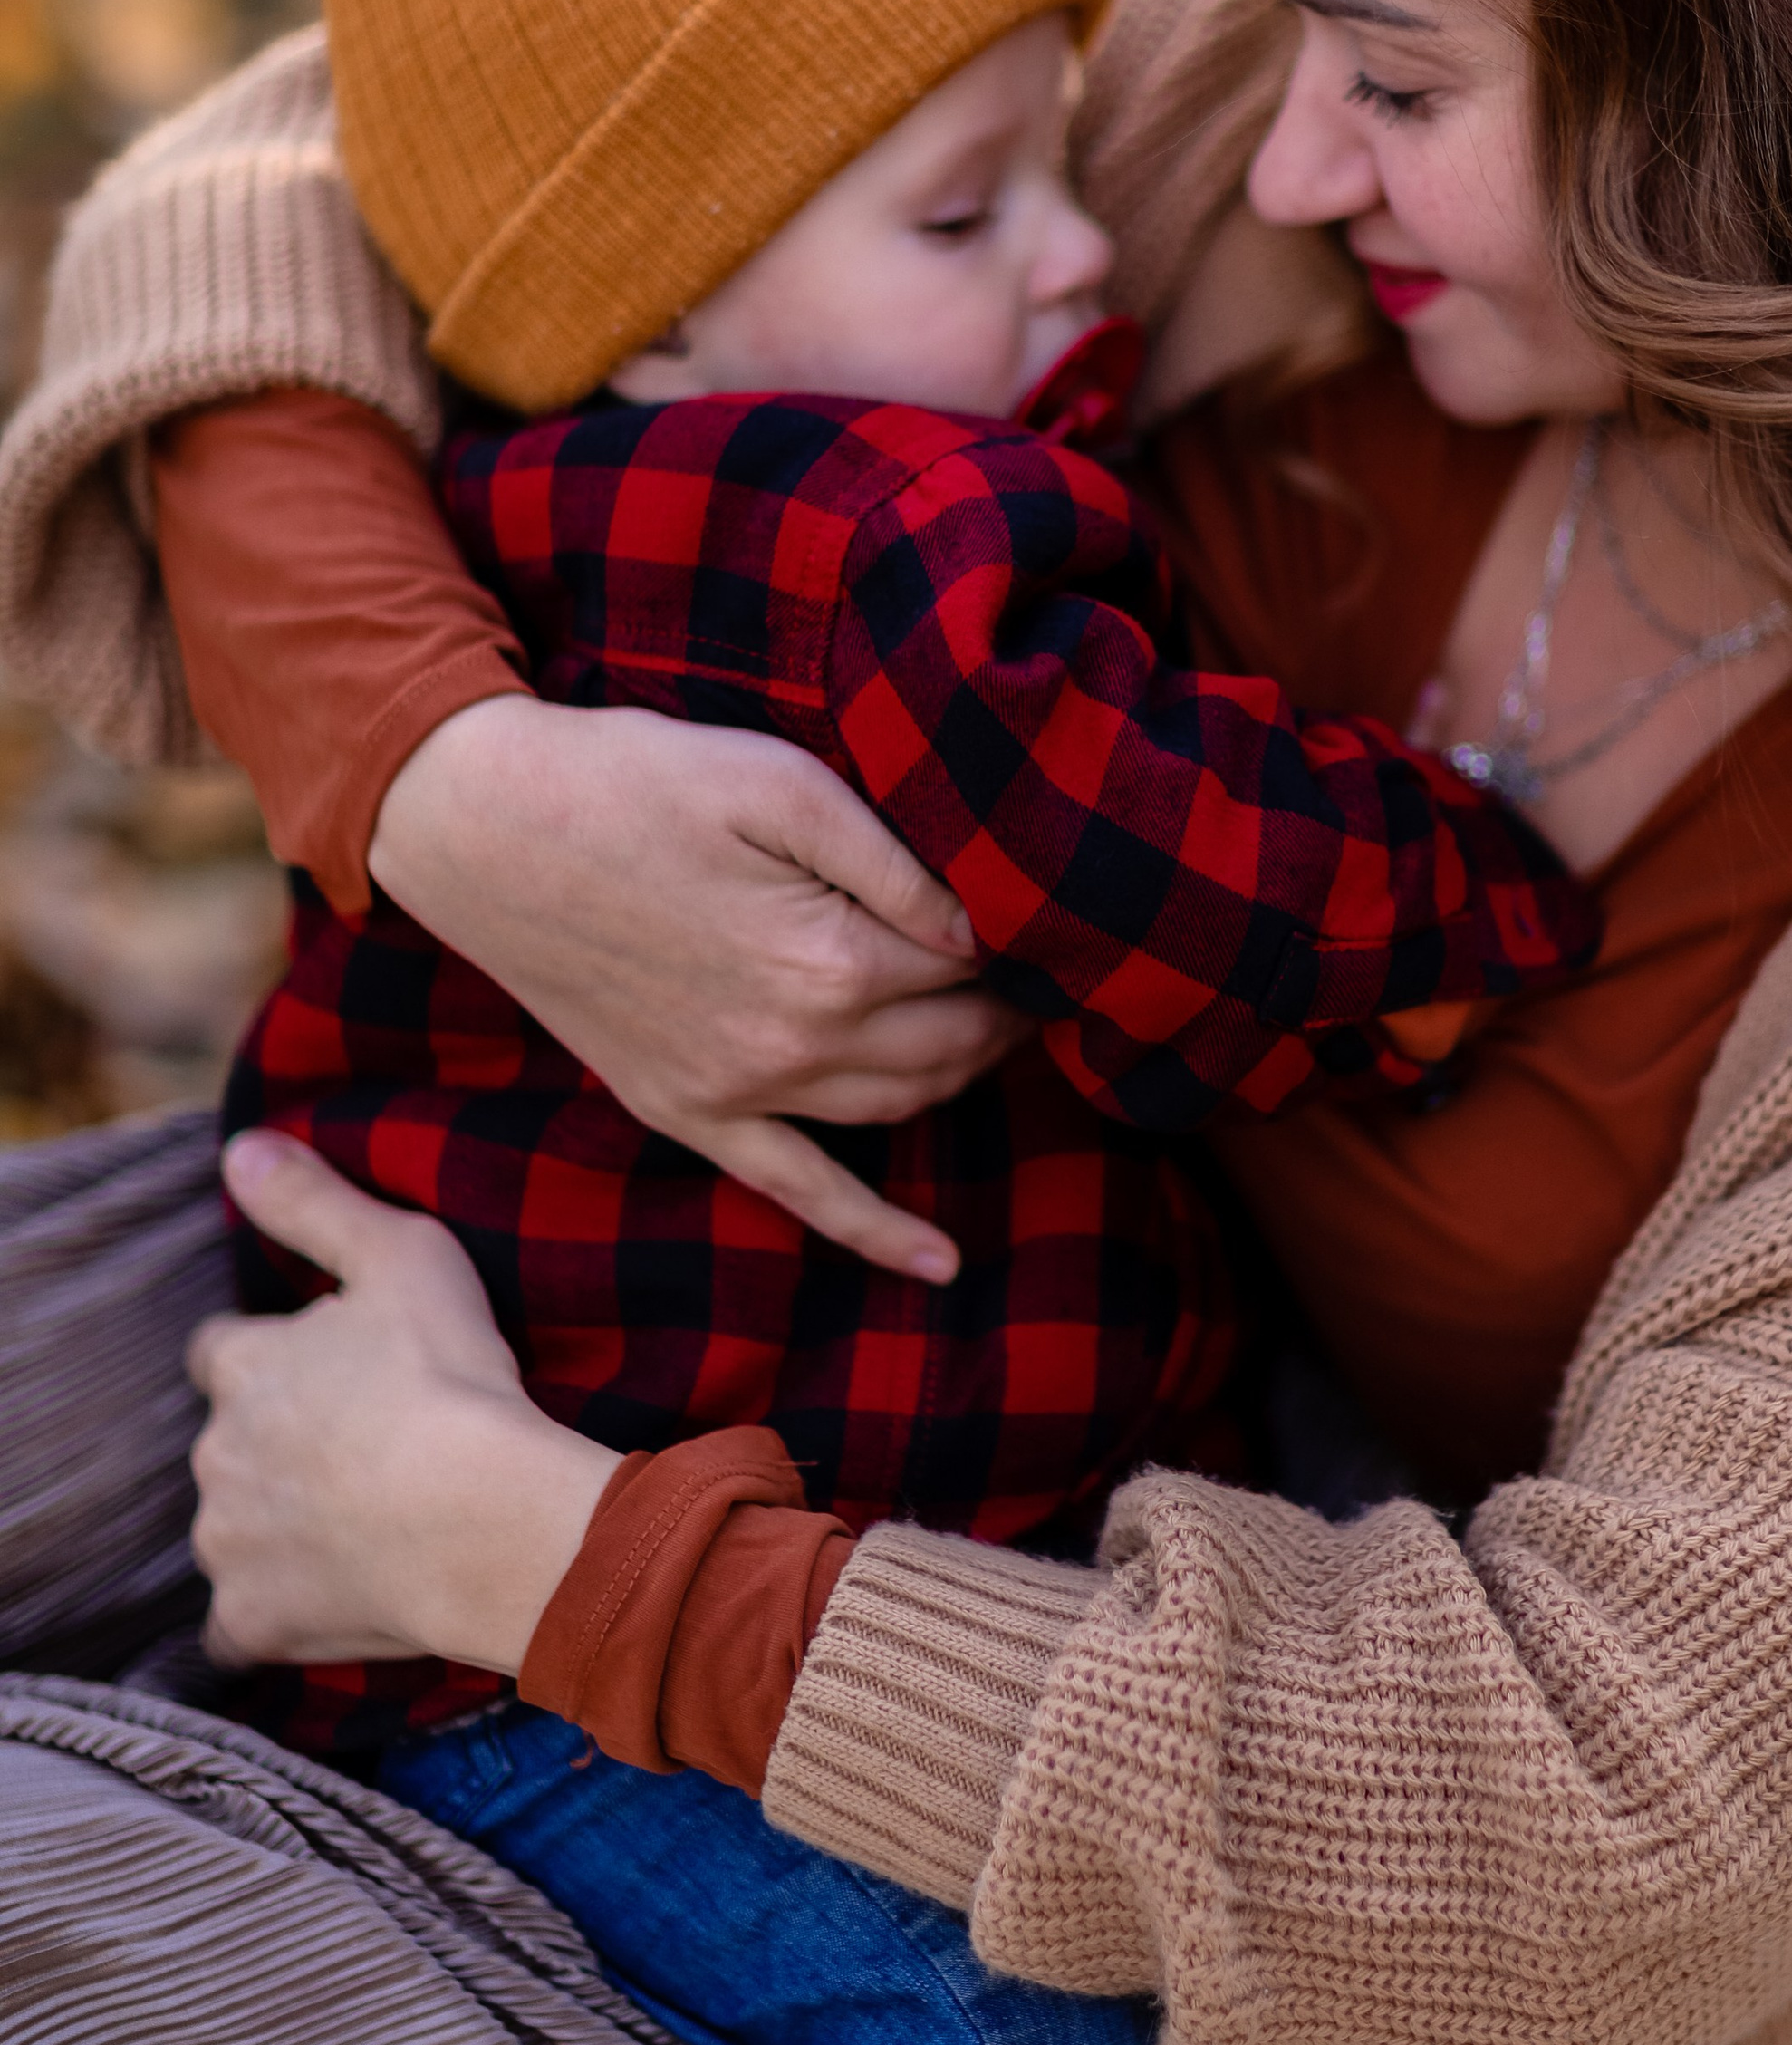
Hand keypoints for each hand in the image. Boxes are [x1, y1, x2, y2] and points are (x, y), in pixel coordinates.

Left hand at [189, 1134, 617, 1674]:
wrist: (481, 1516)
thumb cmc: (451, 1377)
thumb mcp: (401, 1253)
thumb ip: (313, 1201)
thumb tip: (240, 1148)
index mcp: (244, 1366)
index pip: (223, 1350)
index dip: (275, 1355)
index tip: (334, 1367)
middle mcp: (216, 1452)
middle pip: (231, 1441)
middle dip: (281, 1441)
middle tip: (369, 1443)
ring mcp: (229, 1542)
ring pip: (236, 1526)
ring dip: (280, 1520)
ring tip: (368, 1518)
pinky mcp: (253, 1619)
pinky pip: (244, 1621)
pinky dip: (277, 1610)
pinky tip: (333, 1595)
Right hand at [370, 696, 1028, 1281]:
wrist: (485, 828)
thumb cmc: (636, 780)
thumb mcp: (779, 783)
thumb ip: (893, 862)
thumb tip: (982, 929)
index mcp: (829, 959)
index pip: (972, 967)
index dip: (1021, 936)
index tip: (1054, 911)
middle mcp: (793, 1045)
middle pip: (950, 1044)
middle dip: (1007, 1008)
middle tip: (1041, 962)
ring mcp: (737, 1094)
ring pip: (899, 1108)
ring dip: (963, 1076)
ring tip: (1002, 1030)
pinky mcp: (689, 1112)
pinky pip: (801, 1194)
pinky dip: (877, 1233)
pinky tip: (940, 1264)